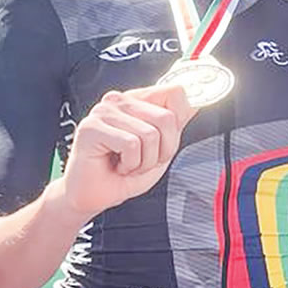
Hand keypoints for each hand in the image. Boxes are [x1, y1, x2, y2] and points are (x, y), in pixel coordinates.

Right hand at [60, 84, 196, 217]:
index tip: (166, 142)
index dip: (179, 122)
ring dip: (145, 160)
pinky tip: (117, 166)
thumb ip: (176, 124)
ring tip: (129, 164)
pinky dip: (130, 164)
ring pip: (150, 134)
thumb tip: (196, 103)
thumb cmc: (123, 173)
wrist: (94, 196)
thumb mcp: (162, 147)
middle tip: (144, 160)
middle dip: (163, 149)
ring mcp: (103, 112)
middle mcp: (119, 101)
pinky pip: (131, 144)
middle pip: (167, 117)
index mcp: (137, 101)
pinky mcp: (91, 127)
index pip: (175, 92)